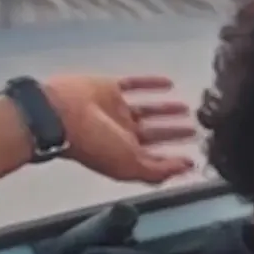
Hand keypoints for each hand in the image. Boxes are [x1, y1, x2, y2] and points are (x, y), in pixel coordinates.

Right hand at [44, 75, 196, 184]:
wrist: (60, 114)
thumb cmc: (91, 143)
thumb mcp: (129, 165)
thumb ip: (158, 170)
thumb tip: (185, 169)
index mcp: (124, 154)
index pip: (154, 158)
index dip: (173, 159)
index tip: (192, 157)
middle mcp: (119, 133)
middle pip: (153, 135)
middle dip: (173, 134)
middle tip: (194, 130)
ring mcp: (114, 109)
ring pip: (147, 110)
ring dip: (166, 111)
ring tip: (186, 110)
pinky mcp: (109, 87)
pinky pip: (134, 84)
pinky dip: (151, 83)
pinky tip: (168, 84)